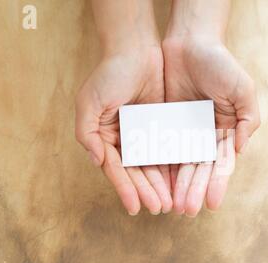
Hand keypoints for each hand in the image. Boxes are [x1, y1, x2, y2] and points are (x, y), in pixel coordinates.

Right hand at [76, 47, 171, 214]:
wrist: (137, 49)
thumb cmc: (110, 74)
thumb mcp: (90, 102)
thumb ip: (88, 133)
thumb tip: (97, 161)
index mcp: (104, 137)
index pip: (116, 169)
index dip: (125, 188)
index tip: (134, 207)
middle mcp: (123, 140)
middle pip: (136, 172)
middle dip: (146, 191)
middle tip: (158, 209)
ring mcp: (143, 134)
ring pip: (153, 165)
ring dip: (160, 184)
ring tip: (170, 203)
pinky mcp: (162, 126)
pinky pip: (167, 150)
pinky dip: (172, 166)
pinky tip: (179, 181)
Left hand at [163, 36, 259, 215]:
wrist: (189, 41)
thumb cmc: (220, 63)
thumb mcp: (243, 89)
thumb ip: (247, 120)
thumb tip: (240, 150)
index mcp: (226, 132)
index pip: (221, 164)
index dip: (217, 184)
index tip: (211, 203)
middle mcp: (205, 136)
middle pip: (199, 169)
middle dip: (194, 190)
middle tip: (186, 210)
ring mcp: (184, 132)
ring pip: (181, 164)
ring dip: (178, 186)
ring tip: (172, 206)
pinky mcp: (165, 125)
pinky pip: (162, 149)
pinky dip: (161, 167)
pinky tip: (158, 184)